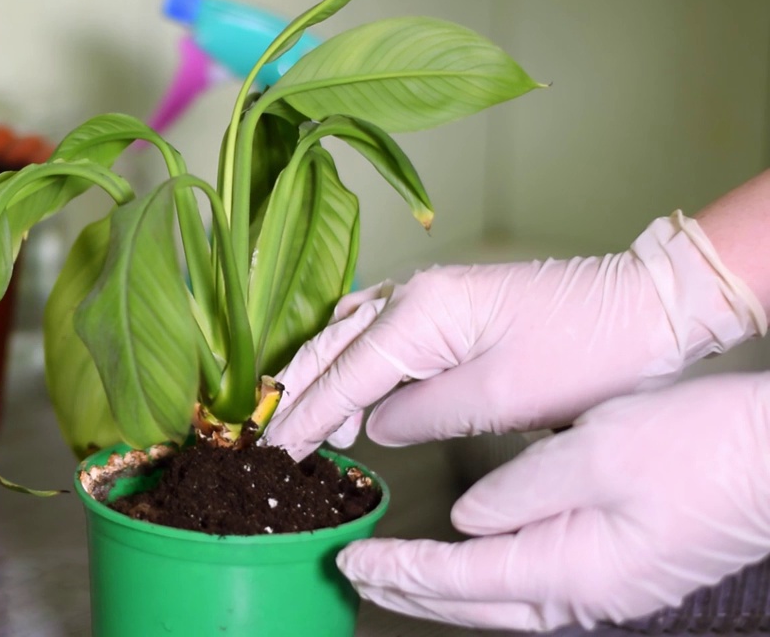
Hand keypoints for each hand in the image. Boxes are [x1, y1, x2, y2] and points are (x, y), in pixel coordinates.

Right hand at [263, 211, 765, 460]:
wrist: (645, 310)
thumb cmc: (584, 353)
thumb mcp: (497, 401)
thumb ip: (421, 415)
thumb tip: (376, 425)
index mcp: (420, 311)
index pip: (343, 374)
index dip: (305, 417)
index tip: (275, 451)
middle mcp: (414, 291)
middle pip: (332, 345)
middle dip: (299, 393)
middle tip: (273, 440)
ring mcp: (430, 292)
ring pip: (350, 335)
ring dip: (324, 377)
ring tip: (311, 425)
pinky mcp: (449, 304)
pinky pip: (379, 331)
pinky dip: (355, 363)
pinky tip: (354, 391)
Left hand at [337, 372, 769, 630]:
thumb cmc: (700, 447)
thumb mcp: (596, 453)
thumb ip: (519, 491)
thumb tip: (468, 519)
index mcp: (573, 569)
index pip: (460, 578)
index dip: (400, 570)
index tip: (351, 560)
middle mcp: (588, 595)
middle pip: (477, 605)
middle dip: (413, 593)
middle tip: (361, 577)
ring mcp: (611, 591)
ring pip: (507, 603)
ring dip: (448, 591)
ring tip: (402, 574)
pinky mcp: (626, 573)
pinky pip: (539, 588)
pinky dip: (492, 580)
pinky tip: (478, 564)